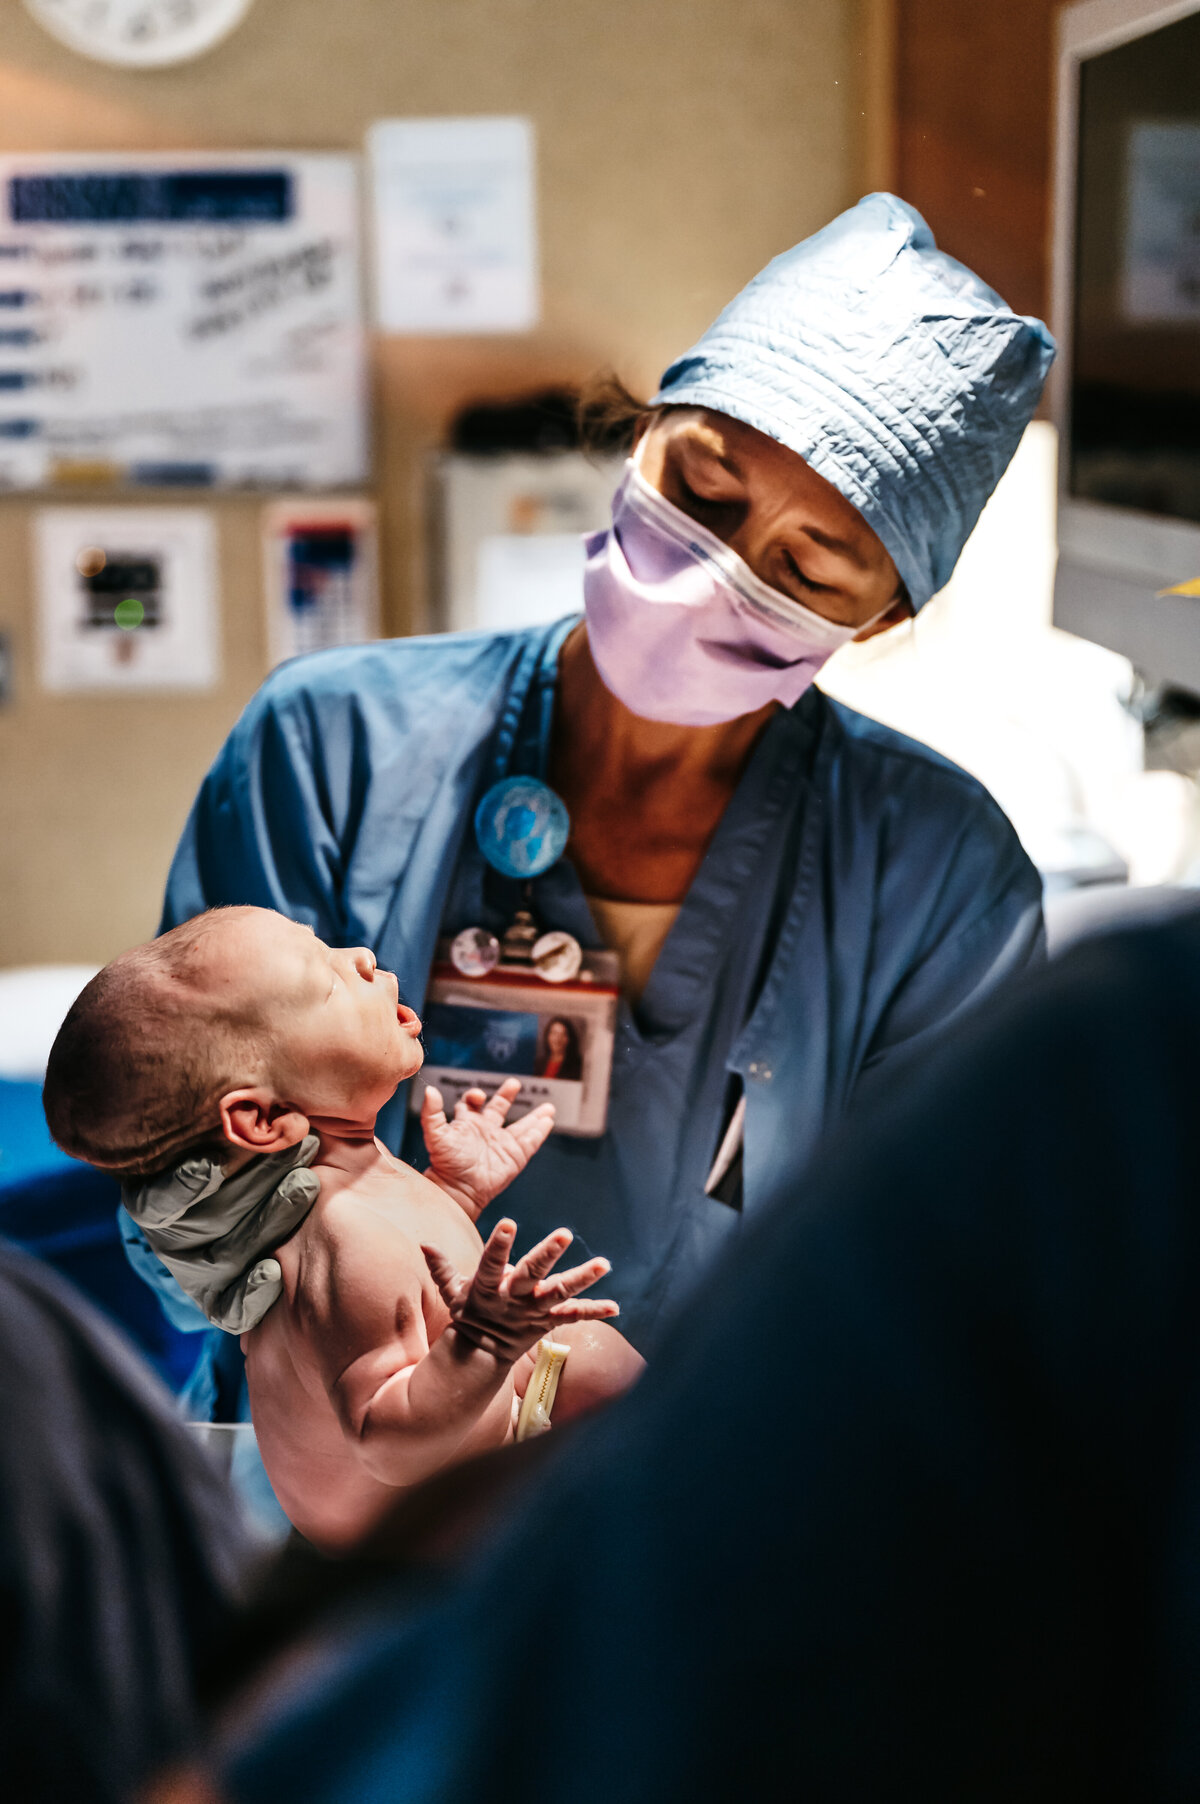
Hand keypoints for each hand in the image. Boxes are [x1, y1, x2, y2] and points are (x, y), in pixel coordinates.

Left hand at [421, 1080, 554, 1218]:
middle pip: (499, 1108)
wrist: (458, 1189)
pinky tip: (548, 1121)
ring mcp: (502, 1144)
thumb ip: (431, 1112)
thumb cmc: (445, 1164)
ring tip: (548, 1107)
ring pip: (521, 1126)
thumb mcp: (435, 1134)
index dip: (475, 1095)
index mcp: (467, 1124)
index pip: (472, 1103)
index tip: (478, 1096)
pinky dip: (540, 1131)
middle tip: (514, 1083)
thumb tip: (430, 1090)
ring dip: (534, 1116)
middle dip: (506, 1095)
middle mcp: (485, 1132)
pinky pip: (531, 1142)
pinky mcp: (515, 1156)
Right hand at [422, 1218, 617, 1362]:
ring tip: (605, 1263)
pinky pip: (574, 1317)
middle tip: (565, 1233)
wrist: (481, 1357)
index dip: (499, 1244)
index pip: (491, 1263)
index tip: (509, 1222)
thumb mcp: (451, 1292)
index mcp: (488, 1289)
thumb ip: (441, 1267)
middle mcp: (513, 1299)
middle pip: (531, 1274)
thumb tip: (423, 1243)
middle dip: (547, 1254)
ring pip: (560, 1293)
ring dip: (583, 1278)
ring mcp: (533, 1312)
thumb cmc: (467, 1314)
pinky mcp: (548, 1322)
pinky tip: (615, 1307)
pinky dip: (595, 1311)